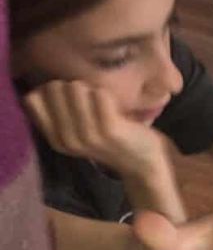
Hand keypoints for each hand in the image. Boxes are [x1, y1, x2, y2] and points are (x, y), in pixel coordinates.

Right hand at [24, 80, 165, 177]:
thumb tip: (38, 89)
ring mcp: (88, 136)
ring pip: (74, 88)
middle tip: (91, 103)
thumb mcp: (75, 131)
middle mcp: (67, 140)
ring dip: (90, 89)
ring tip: (102, 105)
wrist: (143, 163)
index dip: (49, 91)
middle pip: (53, 88)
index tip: (69, 101)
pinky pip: (99, 93)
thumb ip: (55, 113)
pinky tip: (114, 108)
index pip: (32, 99)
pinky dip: (106, 94)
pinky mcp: (109, 130)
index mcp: (55, 140)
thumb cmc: (108, 139)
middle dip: (70, 86)